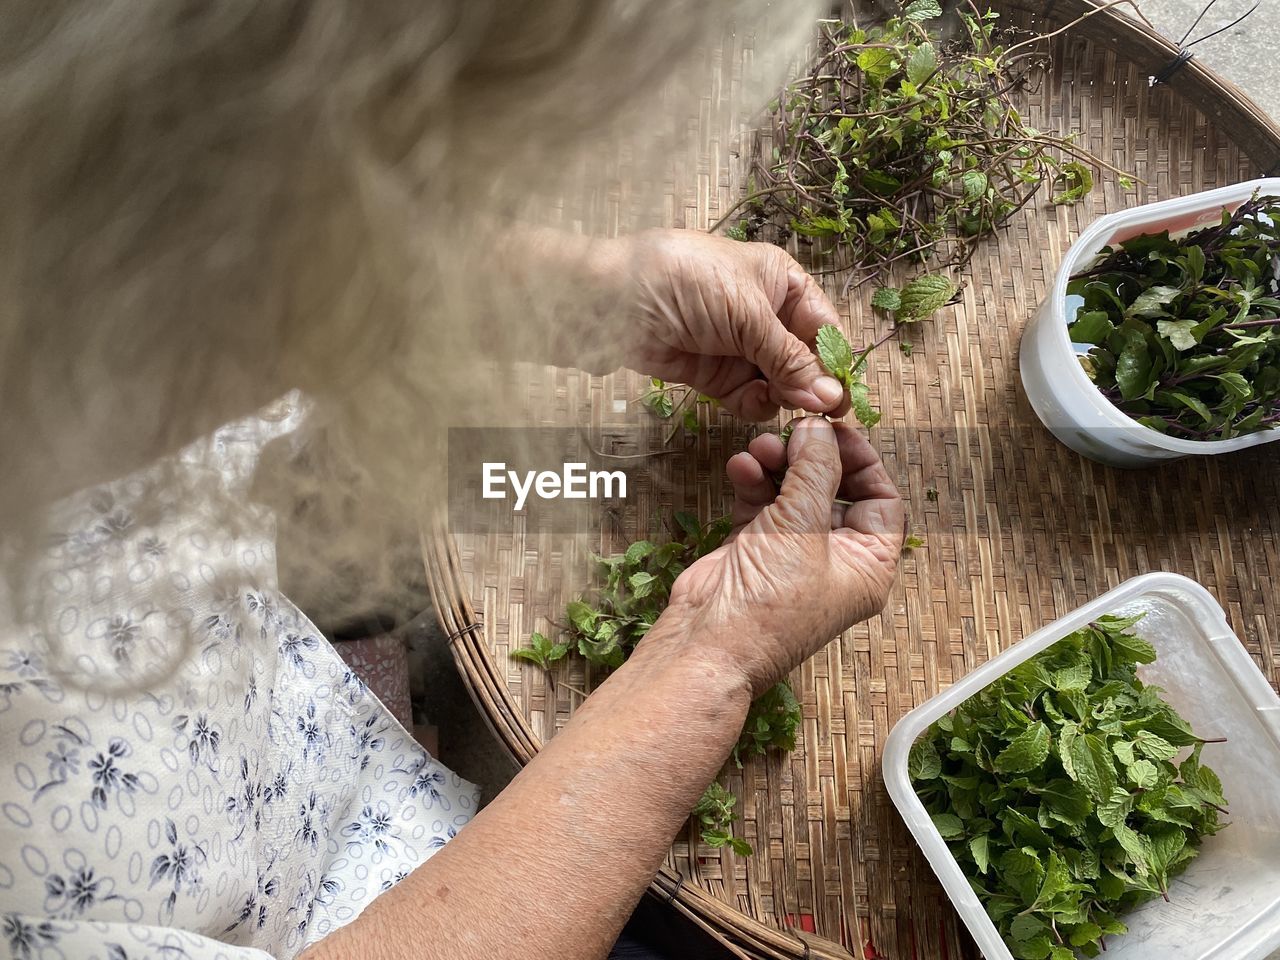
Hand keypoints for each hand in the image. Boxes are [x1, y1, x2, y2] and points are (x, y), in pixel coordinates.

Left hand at [605, 230, 852, 420]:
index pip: (824, 326)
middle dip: (811, 385)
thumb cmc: (683, 282)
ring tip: (779, 402)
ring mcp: (738, 347)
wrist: (610, 300)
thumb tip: (830, 396)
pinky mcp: (713, 375)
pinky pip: (747, 397)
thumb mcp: (748, 314)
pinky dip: (753, 405)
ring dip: (782, 398)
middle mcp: (765, 314)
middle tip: (820, 414)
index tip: (844, 396)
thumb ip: (789, 358)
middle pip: (804, 360)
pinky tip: (752, 404)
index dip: (835, 361)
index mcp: (782, 282)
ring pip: (778, 383)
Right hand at [652, 417, 902, 695]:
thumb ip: (815, 470)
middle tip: (792, 433)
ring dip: (777, 464)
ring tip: (760, 448)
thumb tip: (819, 429)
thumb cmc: (769, 606)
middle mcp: (833, 559)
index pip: (881, 499)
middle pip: (834, 489)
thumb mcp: (804, 528)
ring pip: (793, 492)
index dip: (861, 460)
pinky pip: (759, 503)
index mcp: (866, 565)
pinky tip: (742, 467)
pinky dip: (752, 481)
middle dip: (811, 458)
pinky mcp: (753, 548)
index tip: (835, 430)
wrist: (709, 643)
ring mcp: (791, 553)